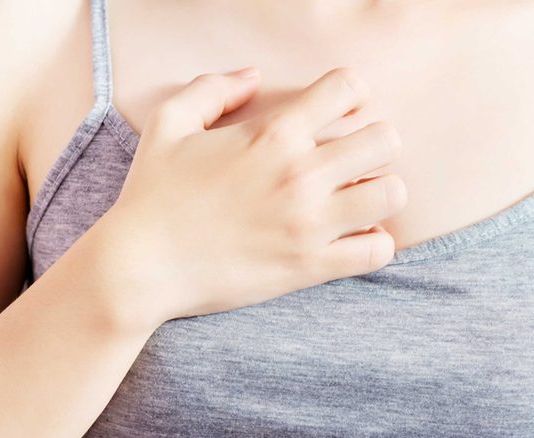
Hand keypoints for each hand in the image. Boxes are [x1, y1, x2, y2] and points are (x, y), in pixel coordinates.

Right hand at [99, 66, 406, 328]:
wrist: (141, 266)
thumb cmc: (152, 194)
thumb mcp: (169, 124)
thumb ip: (213, 88)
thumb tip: (254, 74)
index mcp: (273, 132)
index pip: (347, 89)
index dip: (351, 94)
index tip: (340, 111)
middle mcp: (301, 173)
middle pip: (385, 140)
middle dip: (374, 143)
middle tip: (353, 159)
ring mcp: (310, 222)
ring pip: (392, 193)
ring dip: (381, 191)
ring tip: (358, 199)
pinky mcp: (310, 266)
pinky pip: (377, 252)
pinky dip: (375, 243)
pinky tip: (353, 238)